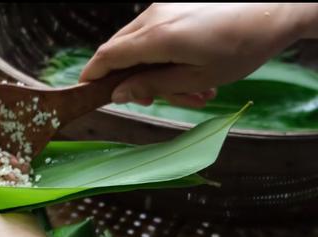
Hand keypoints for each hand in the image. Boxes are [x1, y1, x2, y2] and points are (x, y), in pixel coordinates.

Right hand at [80, 3, 313, 106]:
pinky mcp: (177, 4)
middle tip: (153, 99)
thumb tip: (119, 93)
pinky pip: (157, 32)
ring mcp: (165, 6)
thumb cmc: (241, 47)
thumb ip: (152, 86)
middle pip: (120, 49)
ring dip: (155, 71)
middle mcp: (155, 16)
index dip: (93, 75)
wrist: (278, 7)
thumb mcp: (195, 78)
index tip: (86, 90)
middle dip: (129, 79)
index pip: (108, 55)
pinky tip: (192, 71)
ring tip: (191, 92)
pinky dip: (166, 55)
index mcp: (157, 37)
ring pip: (140, 43)